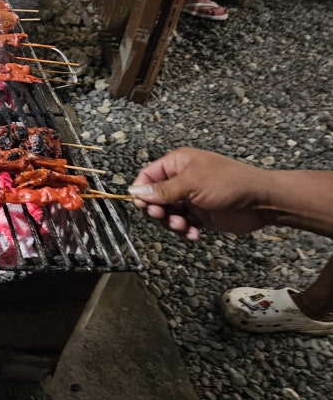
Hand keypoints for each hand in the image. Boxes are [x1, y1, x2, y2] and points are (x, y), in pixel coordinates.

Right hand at [128, 147, 271, 240]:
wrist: (262, 201)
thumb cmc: (228, 183)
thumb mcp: (192, 184)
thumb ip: (163, 190)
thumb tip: (136, 192)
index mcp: (177, 164)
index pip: (148, 176)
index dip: (142, 191)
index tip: (142, 206)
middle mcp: (182, 180)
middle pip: (155, 198)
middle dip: (158, 210)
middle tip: (163, 216)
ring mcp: (191, 199)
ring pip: (168, 214)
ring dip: (172, 223)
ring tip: (184, 227)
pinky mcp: (201, 215)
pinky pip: (184, 225)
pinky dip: (186, 231)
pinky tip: (195, 235)